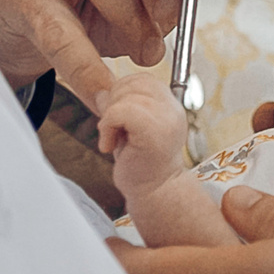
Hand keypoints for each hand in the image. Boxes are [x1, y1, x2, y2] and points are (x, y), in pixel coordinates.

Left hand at [98, 72, 188, 198]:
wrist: (155, 194)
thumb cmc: (142, 166)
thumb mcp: (129, 130)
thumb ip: (120, 107)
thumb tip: (101, 92)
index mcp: (170, 106)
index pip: (142, 80)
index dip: (123, 94)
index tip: (119, 121)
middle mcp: (173, 109)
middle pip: (134, 82)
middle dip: (114, 103)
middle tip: (115, 131)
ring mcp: (166, 120)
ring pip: (125, 96)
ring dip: (110, 117)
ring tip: (115, 140)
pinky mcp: (154, 131)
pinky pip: (121, 111)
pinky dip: (108, 127)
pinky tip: (110, 146)